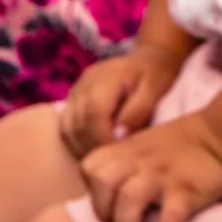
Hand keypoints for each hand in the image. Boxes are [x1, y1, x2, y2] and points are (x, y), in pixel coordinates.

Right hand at [62, 42, 186, 157]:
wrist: (147, 59)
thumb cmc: (155, 75)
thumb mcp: (155, 89)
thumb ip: (138, 111)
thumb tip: (119, 136)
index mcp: (106, 77)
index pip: (94, 112)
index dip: (103, 138)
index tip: (119, 154)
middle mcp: (84, 84)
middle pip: (77, 123)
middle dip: (93, 147)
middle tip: (113, 162)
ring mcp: (75, 92)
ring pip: (67, 128)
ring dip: (83, 148)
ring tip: (105, 158)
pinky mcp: (72, 101)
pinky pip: (66, 128)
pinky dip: (78, 143)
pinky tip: (95, 150)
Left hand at [80, 112, 221, 221]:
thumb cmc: (186, 143)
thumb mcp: (147, 142)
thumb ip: (125, 161)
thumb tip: (108, 193)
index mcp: (129, 149)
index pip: (90, 168)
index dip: (93, 190)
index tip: (109, 203)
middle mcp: (141, 160)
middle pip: (102, 184)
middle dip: (104, 213)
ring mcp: (163, 175)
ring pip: (128, 202)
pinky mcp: (187, 191)